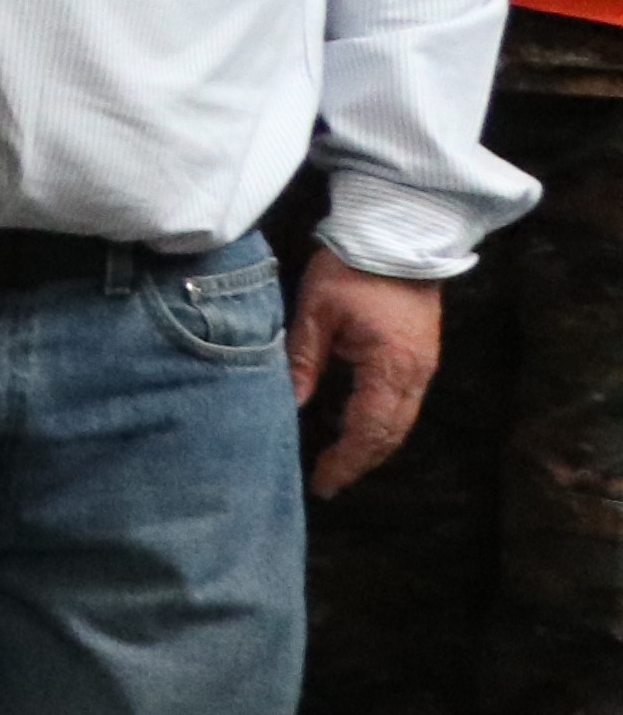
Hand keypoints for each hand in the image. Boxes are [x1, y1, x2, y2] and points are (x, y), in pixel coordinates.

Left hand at [294, 255, 442, 497]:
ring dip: (373, 444)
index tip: (322, 482)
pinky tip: (355, 426)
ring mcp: (425, 365)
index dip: (346, 461)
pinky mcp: (422, 355)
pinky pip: (404, 403)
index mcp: (390, 366)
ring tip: (340, 462)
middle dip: (360, 461)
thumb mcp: (315, 313)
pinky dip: (382, 423)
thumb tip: (289, 405)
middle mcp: (416, 373)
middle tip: (328, 481)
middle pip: (391, 433)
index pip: (368, 430)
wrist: (399, 232)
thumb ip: (302, 361)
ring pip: (401, 421)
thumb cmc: (351, 268)